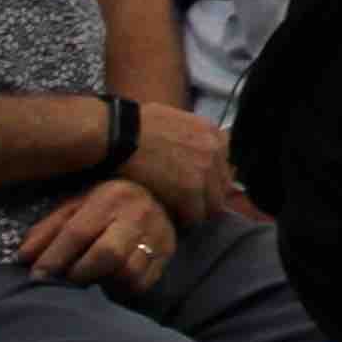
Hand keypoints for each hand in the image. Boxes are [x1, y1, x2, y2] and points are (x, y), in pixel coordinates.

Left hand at [17, 178, 169, 287]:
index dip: (54, 258)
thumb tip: (24, 258)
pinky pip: (143, 283)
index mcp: (110, 198)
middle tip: (67, 281)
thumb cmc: (107, 204)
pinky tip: (110, 283)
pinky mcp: (169, 253)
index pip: (77, 233)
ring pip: (128, 273)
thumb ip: (49, 230)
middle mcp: (137, 214)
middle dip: (80, 273)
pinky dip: (122, 289)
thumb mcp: (75, 206)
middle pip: (108, 254)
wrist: (159, 194)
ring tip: (90, 281)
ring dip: (103, 283)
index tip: (37, 276)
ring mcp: (158, 234)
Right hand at [112, 99, 236, 225]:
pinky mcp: (190, 190)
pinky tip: (168, 217)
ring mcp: (206, 170)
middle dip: (204, 199)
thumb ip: (193, 138)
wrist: (118, 133)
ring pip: (211, 205)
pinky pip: (194, 215)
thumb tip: (194, 156)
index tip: (193, 191)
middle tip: (183, 206)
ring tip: (175, 213)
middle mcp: (215, 151)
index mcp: (214, 134)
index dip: (208, 183)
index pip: (223, 169)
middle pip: (221, 188)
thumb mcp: (176, 121)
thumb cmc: (136, 125)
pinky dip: (182, 219)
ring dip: (194, 211)